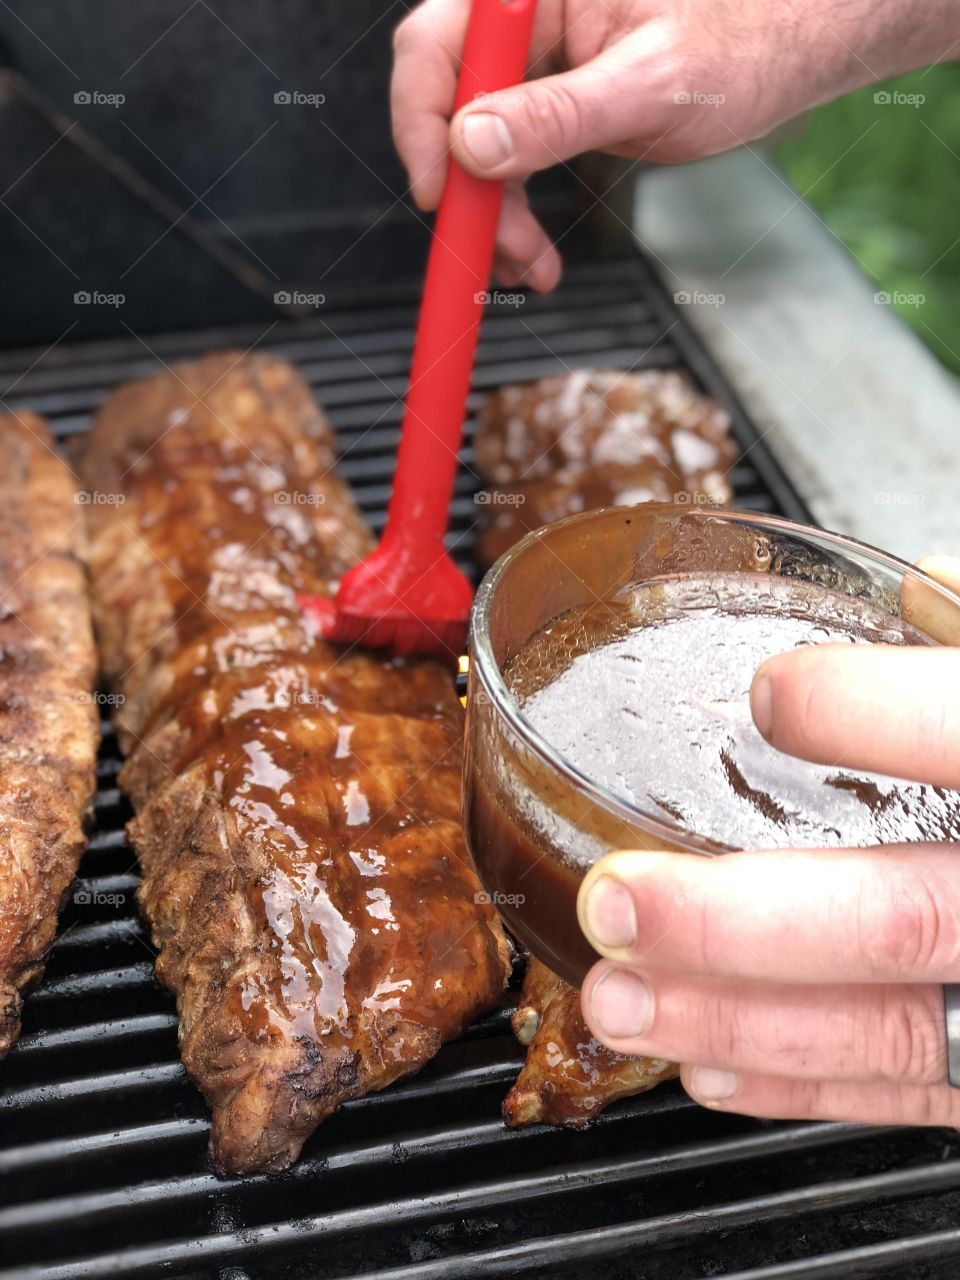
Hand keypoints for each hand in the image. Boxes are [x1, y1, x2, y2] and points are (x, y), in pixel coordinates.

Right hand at [391, 0, 956, 286]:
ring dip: (496, 216)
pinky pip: (510, 161)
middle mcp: (525, 18)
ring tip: (531, 266)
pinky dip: (517, 212)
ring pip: (475, 145)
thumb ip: (558, 114)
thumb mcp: (650, 85)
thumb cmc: (746, 41)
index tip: (441, 192)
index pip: (437, 44)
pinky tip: (536, 255)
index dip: (421, 123)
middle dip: (469, 189)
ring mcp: (536, 62)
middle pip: (448, 102)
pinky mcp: (552, 101)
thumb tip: (471, 145)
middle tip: (497, 252)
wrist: (792, 48)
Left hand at [577, 556, 959, 1126]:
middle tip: (619, 893)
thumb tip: (913, 587)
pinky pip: (916, 1092)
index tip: (771, 692)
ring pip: (897, 1026)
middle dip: (741, 919)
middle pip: (912, 914)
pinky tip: (709, 1062)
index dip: (873, 710)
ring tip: (620, 996)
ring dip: (737, 1017)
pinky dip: (804, 1081)